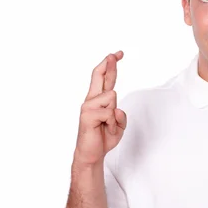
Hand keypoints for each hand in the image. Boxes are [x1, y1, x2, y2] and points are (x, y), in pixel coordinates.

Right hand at [73, 50, 126, 166]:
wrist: (92, 154)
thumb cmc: (103, 138)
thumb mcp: (118, 126)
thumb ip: (120, 116)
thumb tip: (116, 110)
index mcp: (98, 100)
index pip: (104, 78)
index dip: (110, 66)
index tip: (117, 55)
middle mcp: (91, 100)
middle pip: (99, 75)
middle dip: (109, 64)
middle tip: (115, 54)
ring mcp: (88, 106)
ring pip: (112, 96)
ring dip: (114, 114)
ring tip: (106, 125)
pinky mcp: (87, 115)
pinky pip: (109, 112)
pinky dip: (111, 123)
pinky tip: (103, 129)